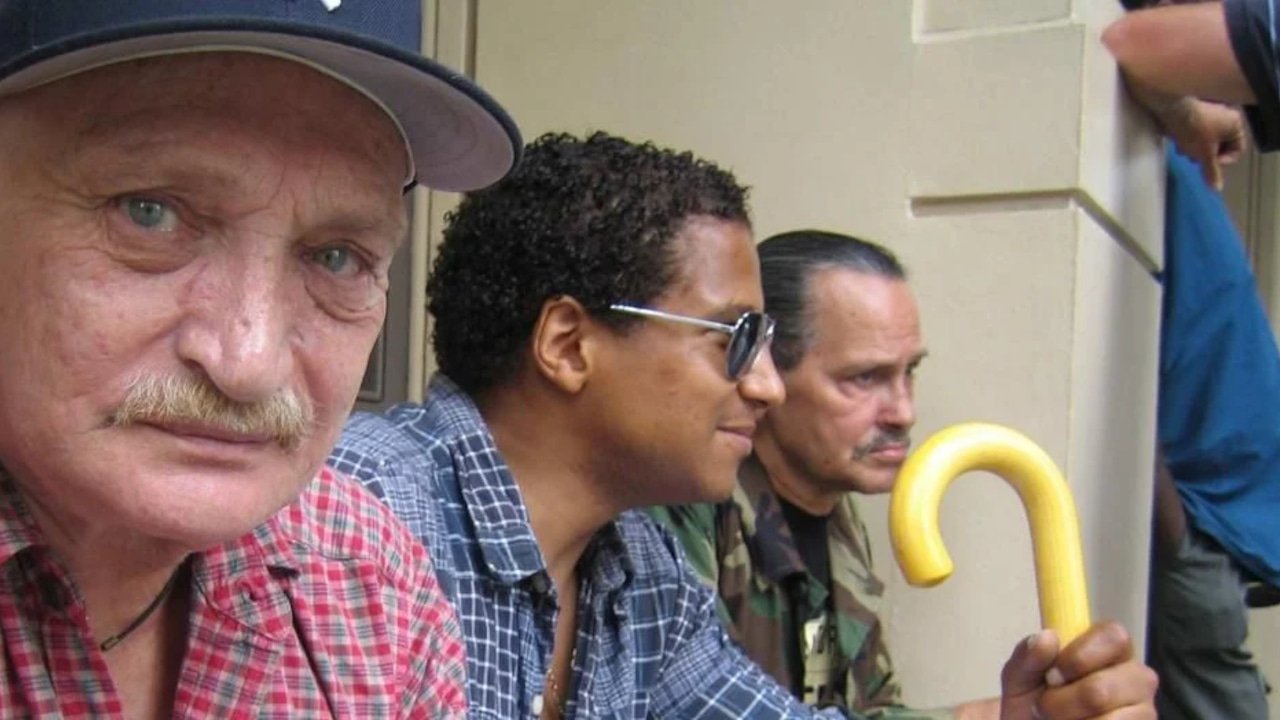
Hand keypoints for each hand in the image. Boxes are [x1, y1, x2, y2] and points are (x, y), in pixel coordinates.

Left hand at [997, 622, 1156, 718]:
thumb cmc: (1033, 700)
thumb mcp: (1020, 675)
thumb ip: (1029, 654)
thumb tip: (1047, 637)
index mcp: (1110, 647)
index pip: (1113, 636)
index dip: (1078, 657)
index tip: (1051, 675)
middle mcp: (1135, 676)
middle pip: (1101, 690)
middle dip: (1061, 703)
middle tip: (1045, 707)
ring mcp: (1144, 710)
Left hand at [1158, 97, 1246, 189]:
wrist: (1172, 108)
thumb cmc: (1194, 130)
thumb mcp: (1204, 154)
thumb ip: (1211, 171)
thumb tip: (1216, 189)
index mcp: (1235, 125)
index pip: (1237, 150)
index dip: (1224, 161)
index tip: (1210, 164)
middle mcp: (1226, 118)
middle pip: (1219, 147)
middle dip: (1205, 155)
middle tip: (1194, 157)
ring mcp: (1210, 115)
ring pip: (1205, 142)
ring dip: (1195, 150)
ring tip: (1185, 150)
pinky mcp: (1194, 116)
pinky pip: (1195, 134)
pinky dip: (1188, 141)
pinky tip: (1179, 143)